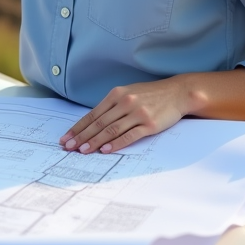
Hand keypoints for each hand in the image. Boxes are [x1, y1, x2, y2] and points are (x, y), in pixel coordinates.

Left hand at [59, 76, 197, 153]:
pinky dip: (116, 143)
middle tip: (68, 147)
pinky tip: (106, 149)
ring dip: (95, 142)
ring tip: (82, 151)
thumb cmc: (150, 95)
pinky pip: (129, 135)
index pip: (92, 114)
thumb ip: (112, 106)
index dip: (78, 127)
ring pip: (111, 130)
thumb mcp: (128, 93)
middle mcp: (125, 102)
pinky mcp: (149, 124)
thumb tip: (93, 124)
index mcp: (116, 94)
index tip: (66, 137)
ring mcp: (137, 113)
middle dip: (81, 137)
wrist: (177, 93)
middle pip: (99, 123)